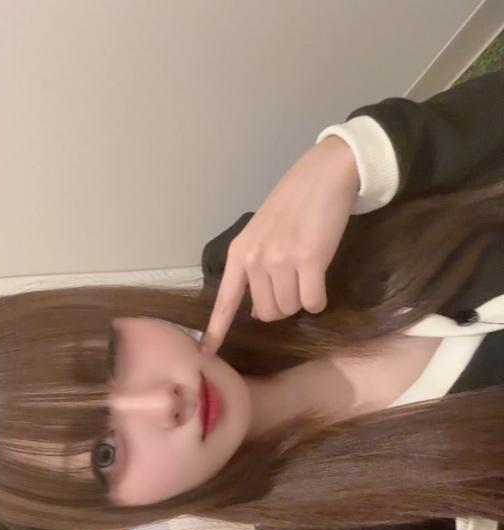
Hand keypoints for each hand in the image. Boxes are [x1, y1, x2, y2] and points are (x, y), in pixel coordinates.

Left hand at [200, 136, 360, 355]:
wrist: (323, 175)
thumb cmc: (294, 205)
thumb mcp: (262, 234)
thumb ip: (255, 268)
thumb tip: (260, 311)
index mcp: (239, 253)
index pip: (225, 300)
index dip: (216, 329)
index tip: (205, 354)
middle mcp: (255, 258)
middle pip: (268, 312)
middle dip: (283, 305)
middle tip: (294, 280)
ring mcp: (281, 259)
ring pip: (291, 308)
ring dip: (302, 300)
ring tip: (308, 271)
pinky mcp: (310, 260)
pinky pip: (312, 302)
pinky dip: (318, 299)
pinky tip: (320, 278)